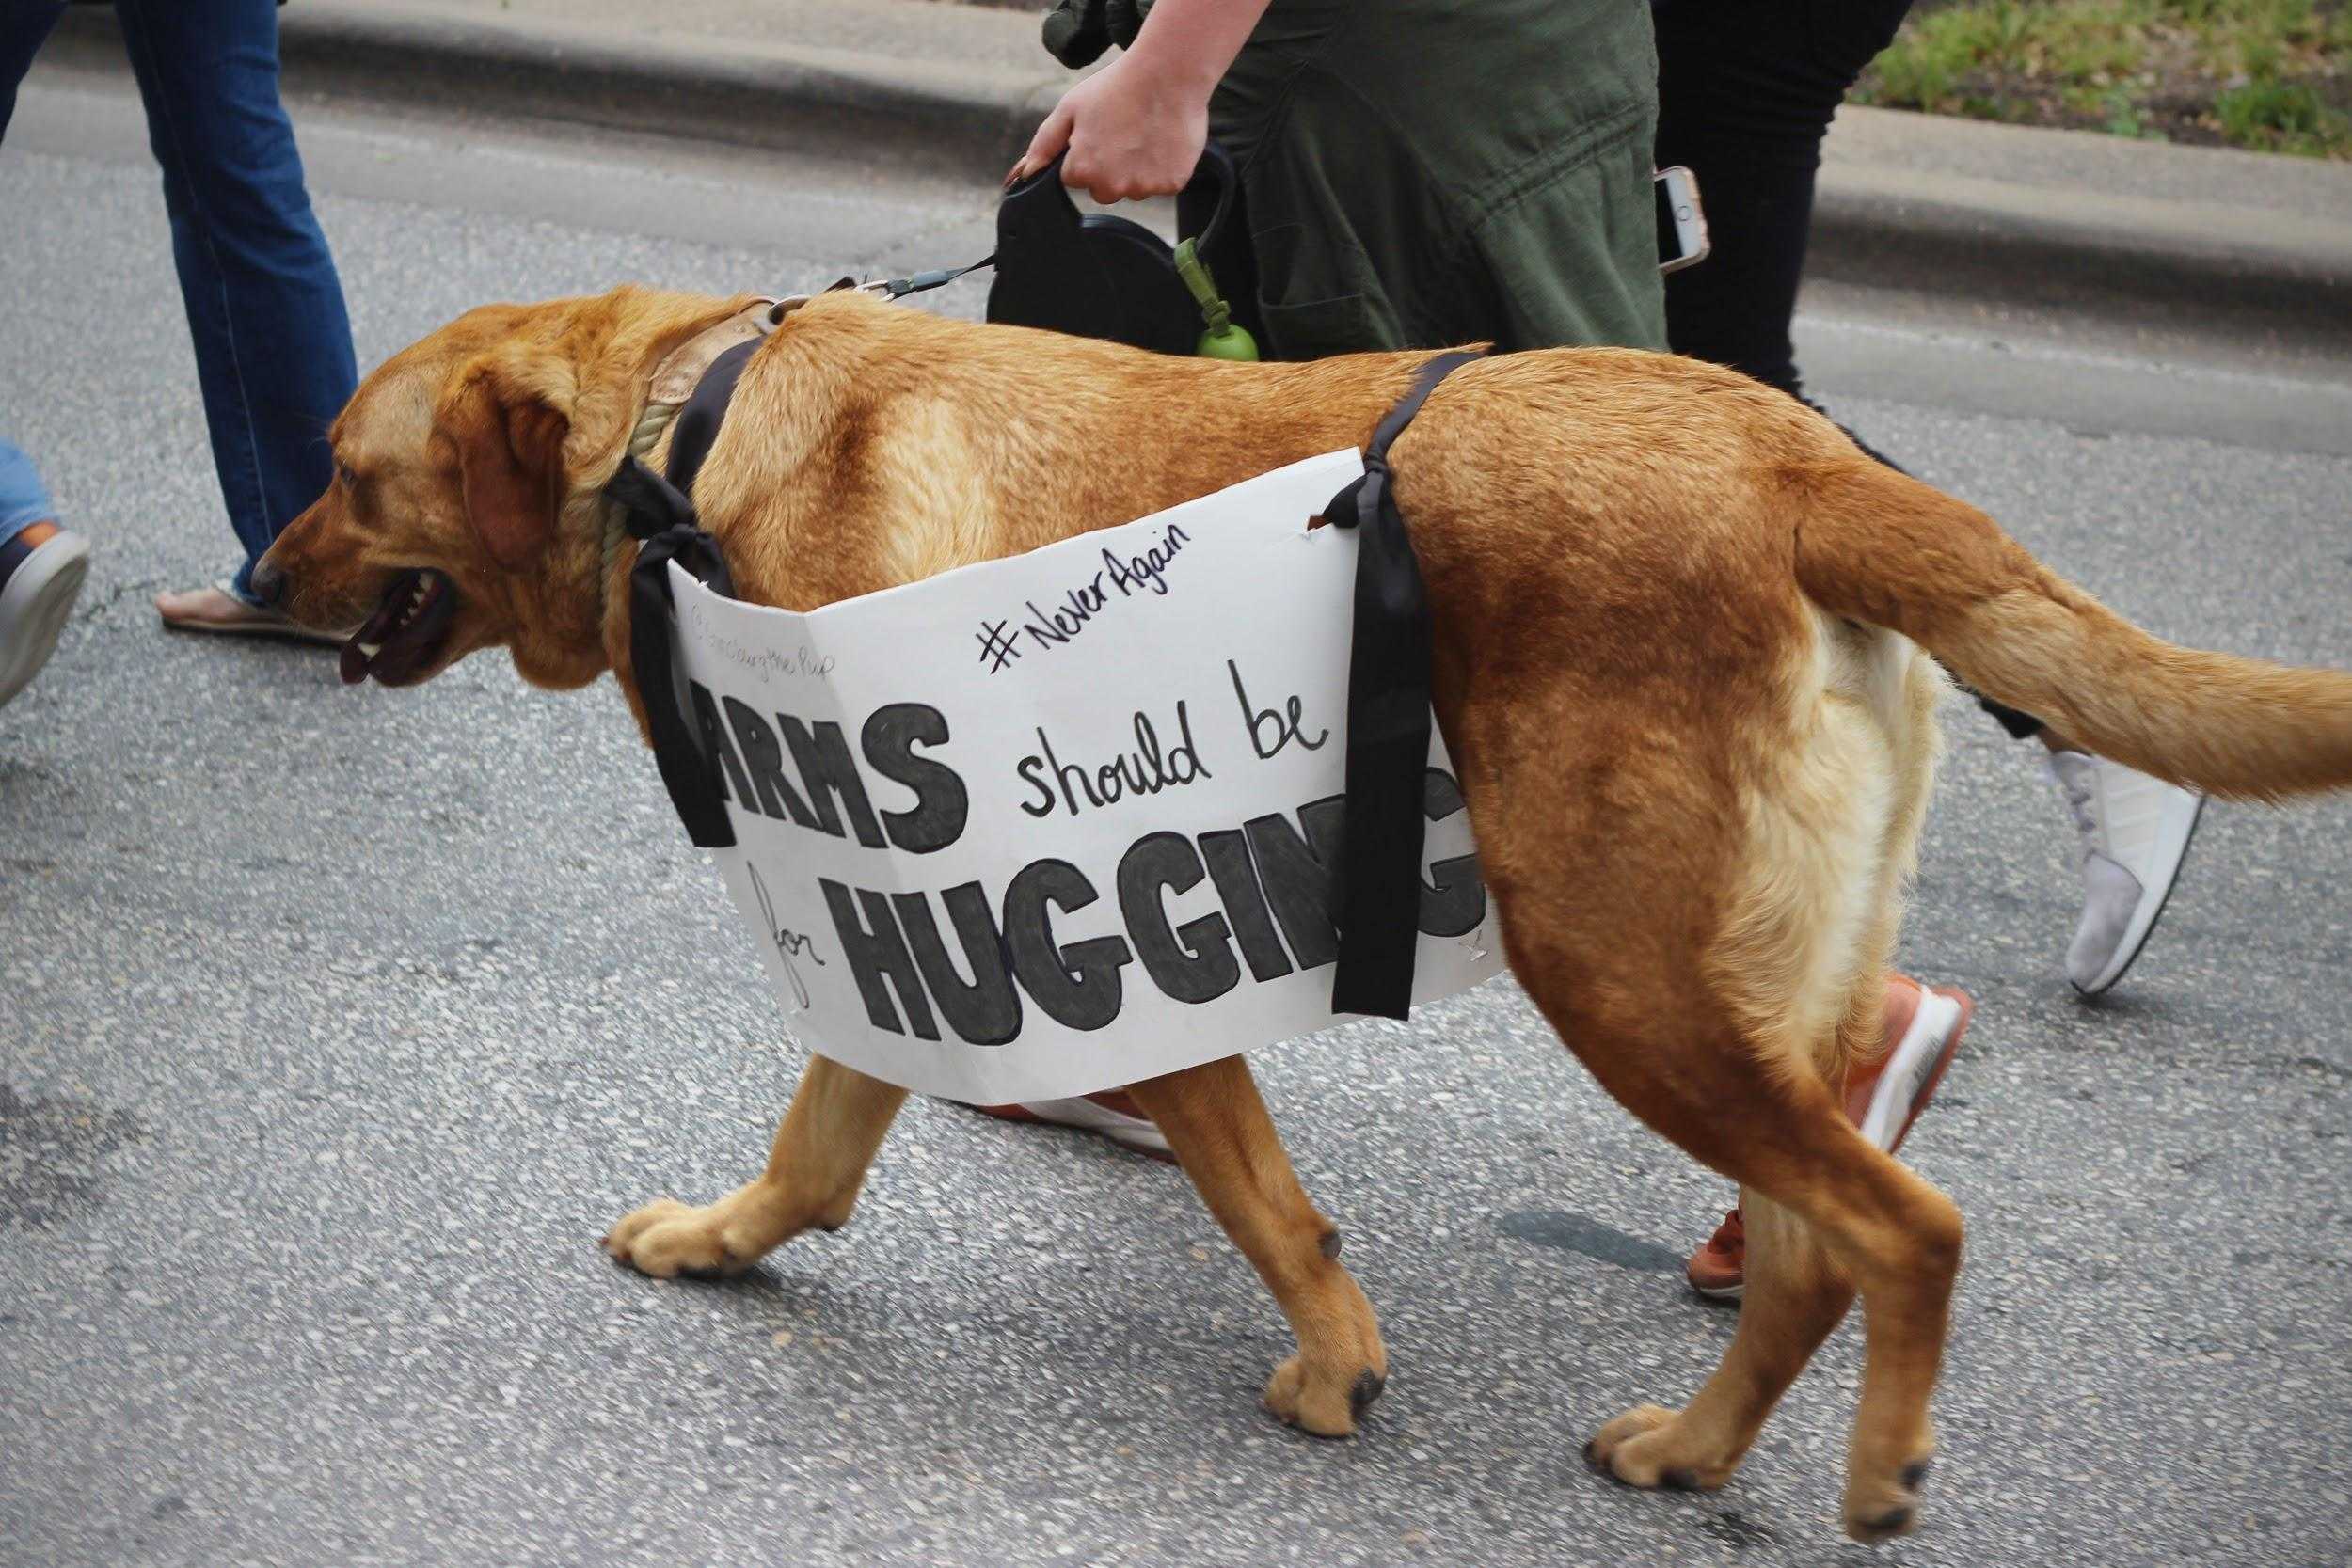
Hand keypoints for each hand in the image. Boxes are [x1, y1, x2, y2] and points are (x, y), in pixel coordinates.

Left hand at [1010, 49, 1211, 202]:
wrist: (1168, 73)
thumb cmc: (1117, 86)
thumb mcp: (1069, 108)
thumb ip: (1044, 144)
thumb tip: (1026, 173)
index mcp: (1083, 170)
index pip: (1074, 178)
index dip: (1084, 154)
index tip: (1098, 133)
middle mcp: (1112, 186)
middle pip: (1104, 190)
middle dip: (1109, 169)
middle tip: (1122, 133)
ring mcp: (1144, 187)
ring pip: (1134, 188)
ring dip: (1137, 169)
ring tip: (1144, 132)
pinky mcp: (1171, 185)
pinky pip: (1162, 184)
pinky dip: (1163, 167)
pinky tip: (1162, 139)